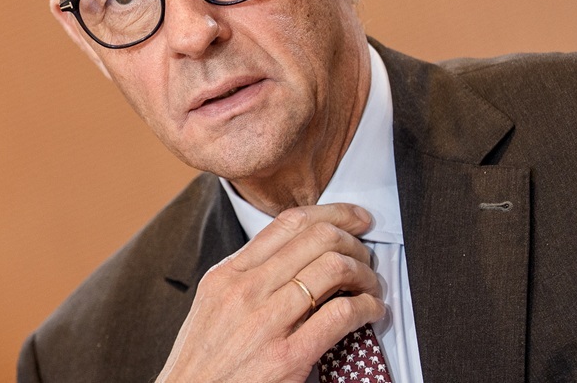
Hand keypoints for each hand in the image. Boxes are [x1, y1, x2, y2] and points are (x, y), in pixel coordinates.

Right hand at [156, 203, 384, 382]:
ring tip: (371, 286)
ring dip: (365, 274)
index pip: (288, 223)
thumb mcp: (213, 304)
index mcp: (228, 274)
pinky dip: (366, 308)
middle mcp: (246, 290)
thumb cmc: (204, 362)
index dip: (332, 213)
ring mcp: (266, 322)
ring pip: (333, 268)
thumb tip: (292, 254)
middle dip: (354, 241)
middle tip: (366, 254)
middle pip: (317, 238)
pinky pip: (340, 315)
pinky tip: (371, 312)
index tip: (354, 218)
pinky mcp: (287, 358)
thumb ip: (247, 276)